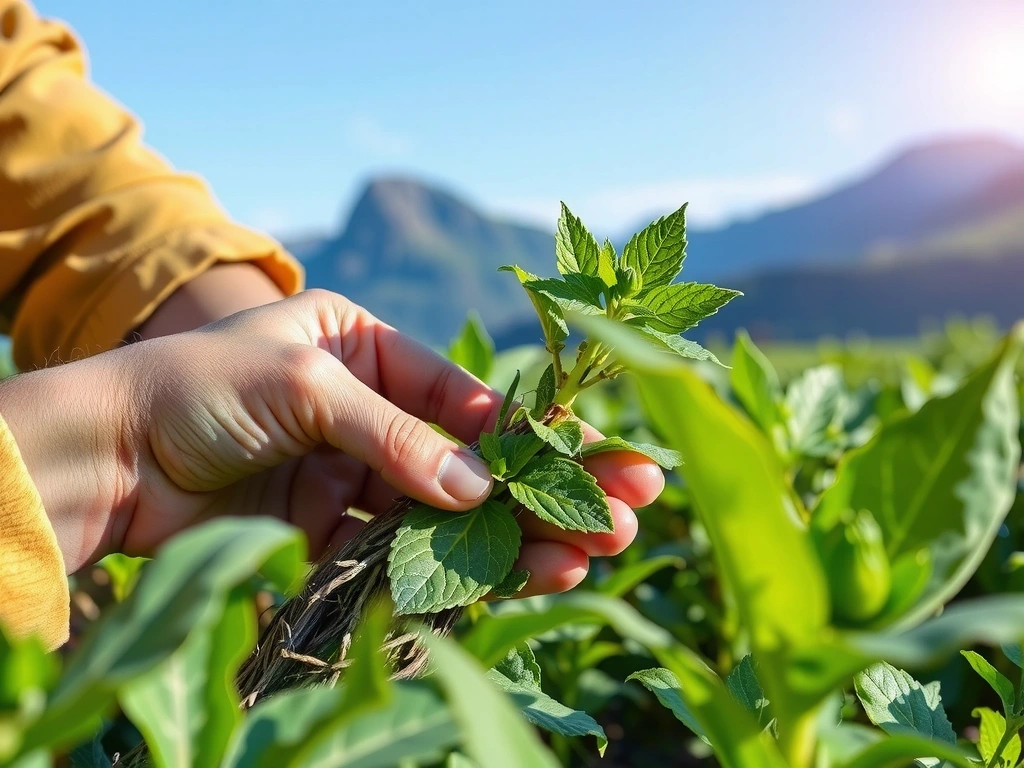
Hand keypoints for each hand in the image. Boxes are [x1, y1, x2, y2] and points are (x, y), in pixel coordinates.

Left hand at [1, 291, 663, 596]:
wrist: (106, 459)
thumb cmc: (197, 390)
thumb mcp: (305, 389)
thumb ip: (397, 441)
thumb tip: (483, 493)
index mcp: (363, 347)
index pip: (464, 393)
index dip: (528, 429)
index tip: (590, 457)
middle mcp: (365, 411)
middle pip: (474, 455)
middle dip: (547, 483)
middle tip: (627, 507)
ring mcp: (351, 476)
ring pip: (451, 510)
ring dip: (518, 532)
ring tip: (592, 551)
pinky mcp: (330, 532)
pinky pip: (407, 550)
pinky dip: (458, 566)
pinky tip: (523, 576)